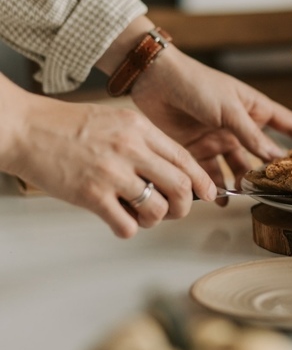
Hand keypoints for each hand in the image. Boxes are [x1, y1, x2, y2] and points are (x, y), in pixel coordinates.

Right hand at [0, 75, 216, 237]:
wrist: (25, 128)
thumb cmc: (66, 125)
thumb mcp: (116, 120)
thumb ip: (144, 141)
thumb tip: (170, 169)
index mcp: (139, 128)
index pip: (185, 158)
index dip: (201, 180)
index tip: (208, 193)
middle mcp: (131, 149)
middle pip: (180, 185)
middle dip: (184, 205)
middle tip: (176, 211)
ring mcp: (111, 173)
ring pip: (158, 209)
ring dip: (155, 219)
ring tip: (142, 215)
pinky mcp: (91, 195)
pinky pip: (127, 225)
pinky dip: (129, 229)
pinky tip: (119, 221)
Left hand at [129, 45, 291, 185]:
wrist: (155, 80)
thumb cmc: (197, 83)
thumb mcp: (229, 108)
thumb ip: (250, 134)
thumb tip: (274, 157)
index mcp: (255, 109)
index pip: (290, 125)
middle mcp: (240, 127)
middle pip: (264, 153)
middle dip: (273, 171)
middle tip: (284, 189)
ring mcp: (219, 139)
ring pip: (238, 167)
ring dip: (243, 182)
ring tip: (247, 196)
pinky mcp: (196, 149)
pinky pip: (210, 172)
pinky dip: (214, 186)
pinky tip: (218, 197)